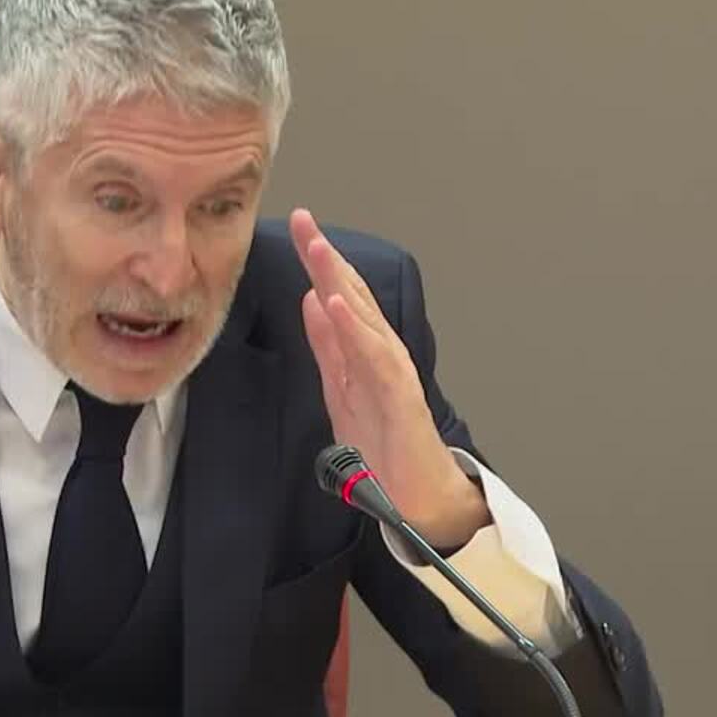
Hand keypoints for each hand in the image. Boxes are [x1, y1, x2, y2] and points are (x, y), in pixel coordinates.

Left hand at [289, 209, 489, 549]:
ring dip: (340, 282)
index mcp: (363, 351)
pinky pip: (375, 360)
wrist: (416, 496)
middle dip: (327, 258)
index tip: (299, 225)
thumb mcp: (342, 388)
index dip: (318, 261)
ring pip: (365, 320)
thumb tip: (313, 300)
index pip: (338, 297)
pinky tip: (336, 305)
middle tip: (305, 219)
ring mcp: (393, 374)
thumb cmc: (384, 444)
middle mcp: (381, 354)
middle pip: (352, 297)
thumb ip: (329, 345)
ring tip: (319, 249)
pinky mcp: (401, 399)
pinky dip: (355, 330)